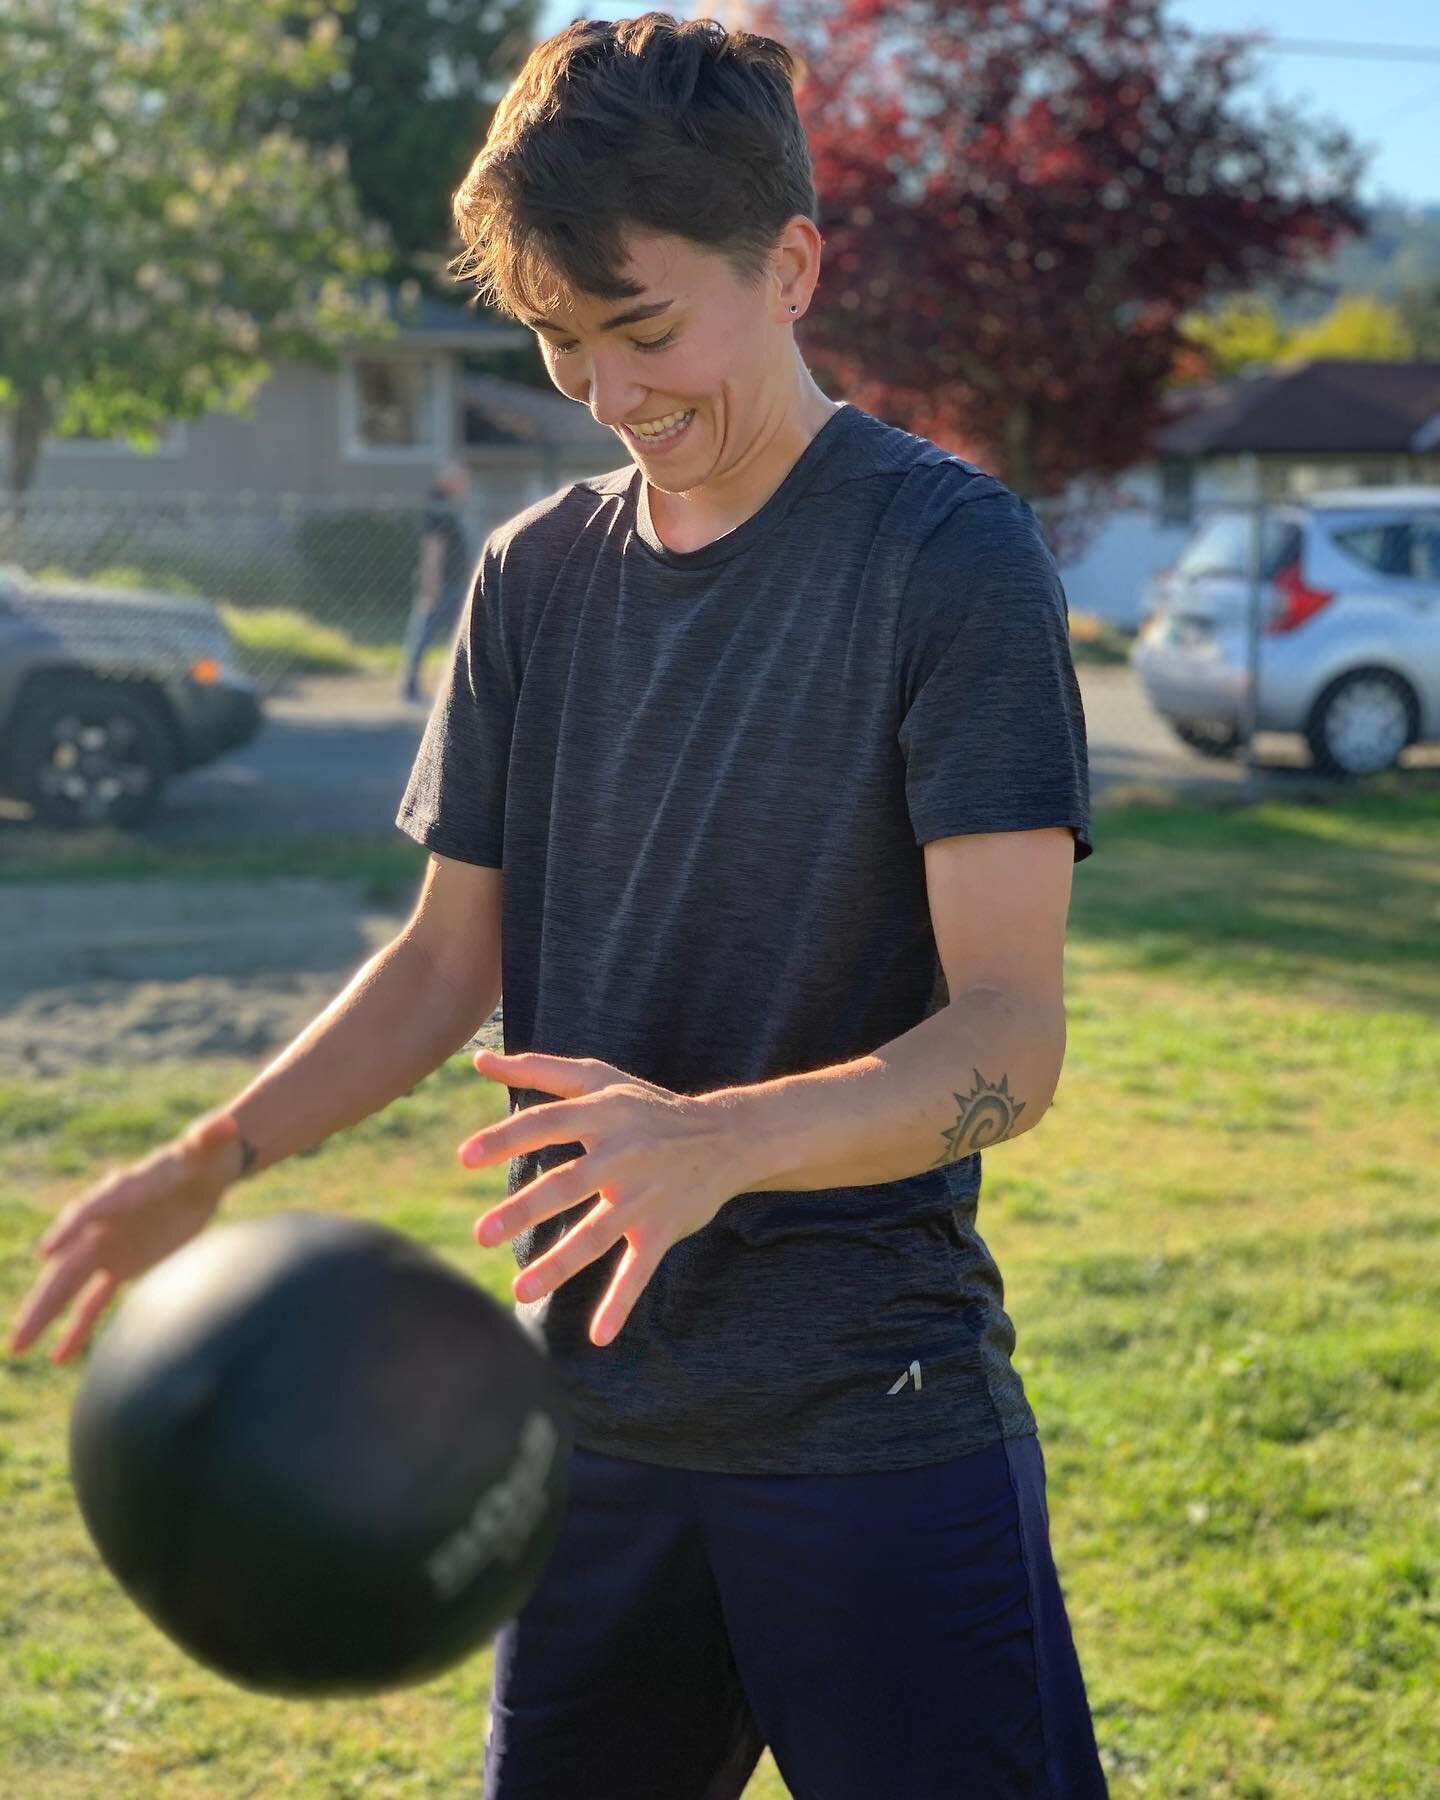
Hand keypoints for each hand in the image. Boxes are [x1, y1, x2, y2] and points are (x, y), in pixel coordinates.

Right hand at [6, 1111, 241, 1363]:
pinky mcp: (122, 1265)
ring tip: (18, 1348)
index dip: (73, 1227)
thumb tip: (226, 1123)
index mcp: (122, 1191)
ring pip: (70, 1287)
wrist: (204, 1173)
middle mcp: (105, 1222)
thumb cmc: (205, 1154)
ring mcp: (109, 1247)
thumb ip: (210, 1136)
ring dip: (45, 1316)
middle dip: (44, 1296)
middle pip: (67, 1263)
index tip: (51, 1250)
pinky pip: (94, 1300)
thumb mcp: (210, 1146)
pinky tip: (58, 1357)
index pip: (93, 1208)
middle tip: (19, 1330)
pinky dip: (78, 1327)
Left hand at [461, 1050, 750, 1347]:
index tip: (465, 1157)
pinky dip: (621, 1303)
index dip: (507, 1139)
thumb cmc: (647, 1105)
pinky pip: (639, 1270)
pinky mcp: (662, 1229)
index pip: (547, 1124)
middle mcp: (623, 1155)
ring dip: (561, 1264)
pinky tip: (598, 1336)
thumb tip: (478, 1060)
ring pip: (598, 1234)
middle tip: (482, 1234)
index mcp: (603, 1114)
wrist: (727, 1136)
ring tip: (520, 1291)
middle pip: (568, 1183)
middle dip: (526, 1209)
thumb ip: (538, 1070)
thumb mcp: (600, 1078)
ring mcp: (644, 1196)